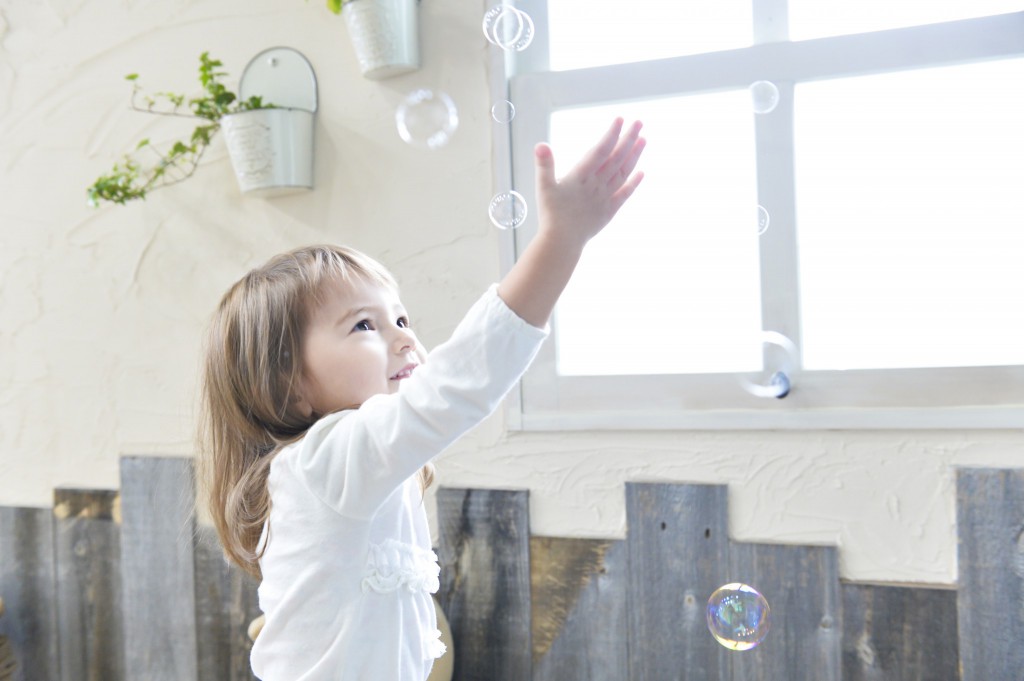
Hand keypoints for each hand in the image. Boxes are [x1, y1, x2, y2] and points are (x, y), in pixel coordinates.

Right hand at [534, 117, 645, 247]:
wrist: (562, 242)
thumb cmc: (551, 215)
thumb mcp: (544, 187)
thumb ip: (544, 165)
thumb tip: (541, 145)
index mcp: (581, 176)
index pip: (600, 150)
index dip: (611, 134)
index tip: (621, 119)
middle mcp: (596, 185)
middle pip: (616, 158)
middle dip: (628, 139)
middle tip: (639, 122)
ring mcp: (605, 197)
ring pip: (623, 173)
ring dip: (634, 156)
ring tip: (643, 140)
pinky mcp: (609, 210)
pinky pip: (624, 194)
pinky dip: (634, 183)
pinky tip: (642, 172)